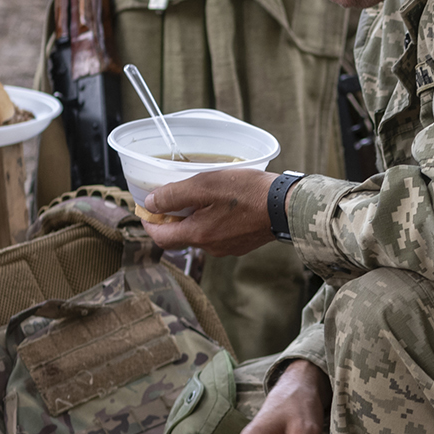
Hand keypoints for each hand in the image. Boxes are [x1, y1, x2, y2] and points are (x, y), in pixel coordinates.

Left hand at [142, 168, 277, 255]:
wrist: (287, 207)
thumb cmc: (248, 193)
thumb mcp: (205, 185)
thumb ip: (174, 195)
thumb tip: (151, 204)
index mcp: (198, 235)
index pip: (161, 238)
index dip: (149, 224)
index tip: (146, 211)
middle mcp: (211, 247)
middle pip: (181, 236)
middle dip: (173, 219)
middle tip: (173, 198)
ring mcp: (228, 247)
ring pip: (202, 234)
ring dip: (195, 219)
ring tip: (203, 197)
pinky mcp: (243, 244)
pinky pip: (220, 234)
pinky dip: (214, 221)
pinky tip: (225, 206)